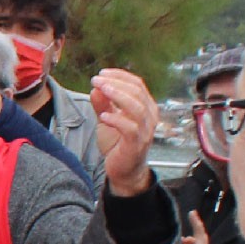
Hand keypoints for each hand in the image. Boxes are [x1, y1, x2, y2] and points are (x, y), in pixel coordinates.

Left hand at [90, 68, 159, 197]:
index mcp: (145, 107)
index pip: (137, 84)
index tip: (101, 73)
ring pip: (137, 108)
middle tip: (96, 79)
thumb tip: (95, 87)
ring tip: (100, 90)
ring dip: (118, 96)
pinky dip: (116, 120)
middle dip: (115, 83)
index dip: (119, 76)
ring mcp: (145, 131)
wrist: (124, 170)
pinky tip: (103, 116)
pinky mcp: (137, 144)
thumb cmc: (117, 143)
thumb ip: (102, 104)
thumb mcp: (107, 119)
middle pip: (137, 92)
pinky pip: (130, 128)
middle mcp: (149, 117)